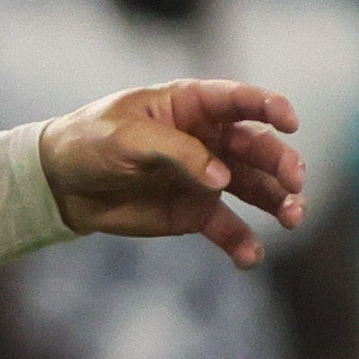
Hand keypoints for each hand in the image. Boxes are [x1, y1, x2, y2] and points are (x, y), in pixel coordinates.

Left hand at [38, 82, 305, 263]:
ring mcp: (207, 176)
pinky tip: (251, 257)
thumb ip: (176, 151)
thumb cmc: (89, 143)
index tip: (290, 122)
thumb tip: (221, 177)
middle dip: (282, 164)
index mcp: (192, 105)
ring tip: (293, 217)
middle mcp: (209, 138)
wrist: (61, 184)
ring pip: (255, 187)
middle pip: (258, 147)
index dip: (269, 107)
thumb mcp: (125, 137)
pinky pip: (228, 228)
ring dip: (279, 201)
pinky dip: (242, 243)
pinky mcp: (196, 211)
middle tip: (296, 183)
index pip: (239, 100)